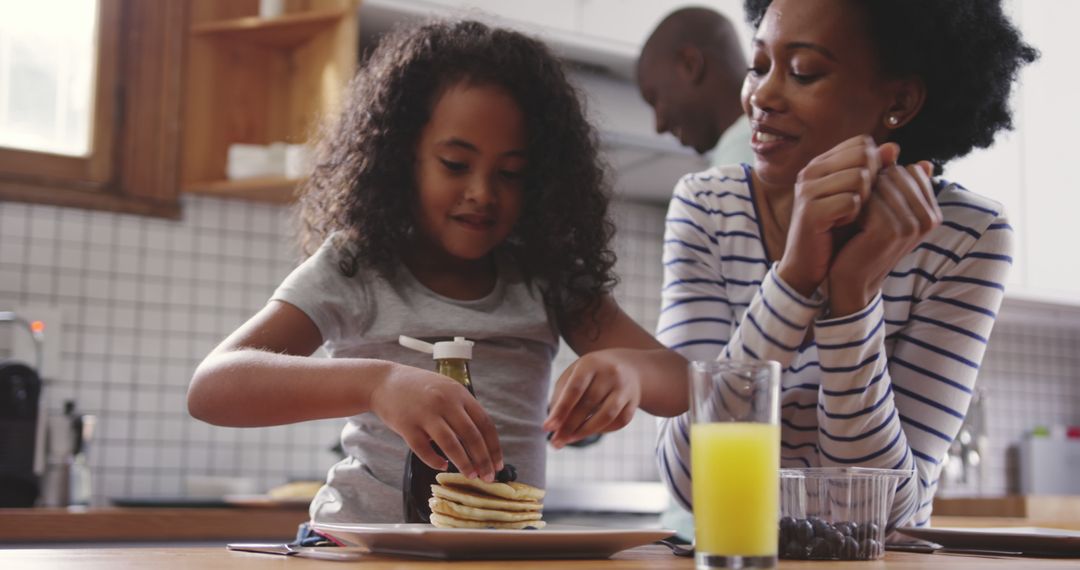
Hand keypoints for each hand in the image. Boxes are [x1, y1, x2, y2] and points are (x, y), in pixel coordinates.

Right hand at [370, 366, 502, 481]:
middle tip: (488, 477)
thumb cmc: (419, 388)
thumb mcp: (446, 389)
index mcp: (459, 394)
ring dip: (464, 463)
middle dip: (483, 460)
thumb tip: (483, 441)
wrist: (384, 381)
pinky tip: (442, 466)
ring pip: (451, 445)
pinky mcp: (406, 425)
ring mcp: (425, 413)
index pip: (485, 424)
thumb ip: (463, 409)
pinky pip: (424, 450)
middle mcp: (445, 402)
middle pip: (471, 436)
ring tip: (470, 476)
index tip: (498, 464)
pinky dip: (435, 461)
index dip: (494, 447)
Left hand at [543, 349, 642, 448]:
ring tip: (568, 440)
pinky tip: (588, 432)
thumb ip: (561, 396)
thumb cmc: (590, 374)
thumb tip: (553, 426)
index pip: (574, 389)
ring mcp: (625, 388)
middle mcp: (611, 373)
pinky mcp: (634, 402)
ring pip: (606, 416)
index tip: (548, 428)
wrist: (627, 366)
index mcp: (591, 363)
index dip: (560, 410)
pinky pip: (619, 422)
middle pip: (588, 404)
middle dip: (569, 426)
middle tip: (555, 442)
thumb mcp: (574, 375)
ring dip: (585, 432)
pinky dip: (602, 430)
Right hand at [777, 136, 888, 296]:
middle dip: (872, 181)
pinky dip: (853, 216)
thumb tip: (895, 148)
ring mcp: (808, 189)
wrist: (808, 264)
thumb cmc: (835, 230)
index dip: (875, 164)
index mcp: (821, 163)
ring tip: (847, 215)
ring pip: (859, 177)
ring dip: (863, 200)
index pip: (863, 143)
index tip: (865, 189)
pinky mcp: (810, 210)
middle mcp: (811, 170)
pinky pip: (851, 202)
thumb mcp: (858, 196)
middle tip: (858, 204)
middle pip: (864, 156)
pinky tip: (840, 225)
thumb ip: (875, 171)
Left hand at [828, 160, 940, 315]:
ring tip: (858, 220)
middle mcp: (928, 219)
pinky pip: (870, 199)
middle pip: (896, 174)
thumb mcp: (884, 210)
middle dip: (873, 186)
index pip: (908, 170)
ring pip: (882, 184)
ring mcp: (912, 225)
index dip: (884, 181)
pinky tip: (852, 225)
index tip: (874, 206)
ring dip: (863, 197)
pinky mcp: (892, 230)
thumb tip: (914, 156)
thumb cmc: (863, 241)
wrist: (850, 280)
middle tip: (863, 214)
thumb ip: (897, 183)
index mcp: (932, 213)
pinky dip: (855, 207)